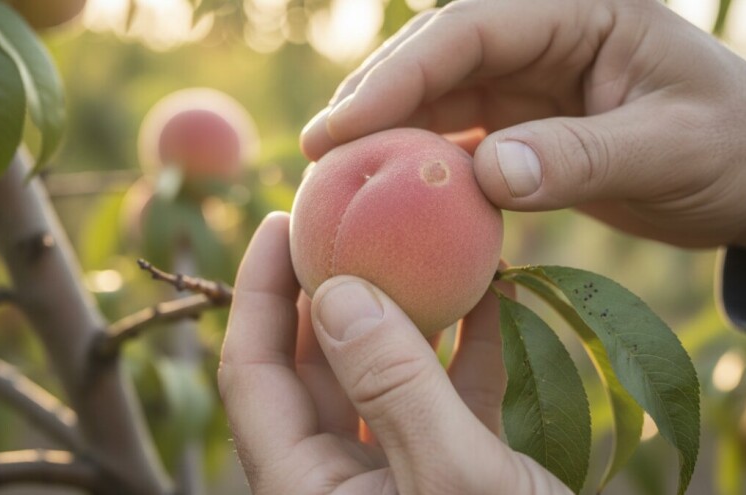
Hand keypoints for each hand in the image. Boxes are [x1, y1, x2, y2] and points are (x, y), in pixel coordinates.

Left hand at [218, 213, 569, 493]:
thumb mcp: (453, 478)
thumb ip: (390, 384)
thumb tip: (332, 292)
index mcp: (306, 490)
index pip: (252, 374)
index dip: (254, 292)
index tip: (278, 221)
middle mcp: (337, 481)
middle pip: (309, 366)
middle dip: (324, 288)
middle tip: (346, 216)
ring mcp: (394, 474)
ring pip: (378, 374)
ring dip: (400, 309)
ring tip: (416, 241)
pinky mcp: (451, 470)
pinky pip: (443, 394)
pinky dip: (464, 345)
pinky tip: (493, 292)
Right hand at [300, 0, 745, 275]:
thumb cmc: (732, 148)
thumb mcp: (669, 151)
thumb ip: (580, 158)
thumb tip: (486, 175)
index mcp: (578, 8)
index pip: (466, 30)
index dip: (396, 77)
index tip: (339, 130)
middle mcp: (542, 33)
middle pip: (434, 56)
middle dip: (373, 101)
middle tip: (317, 155)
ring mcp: (528, 76)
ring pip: (435, 96)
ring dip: (387, 136)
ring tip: (338, 178)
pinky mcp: (522, 120)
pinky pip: (456, 137)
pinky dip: (421, 166)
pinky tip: (392, 196)